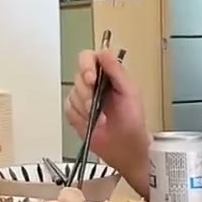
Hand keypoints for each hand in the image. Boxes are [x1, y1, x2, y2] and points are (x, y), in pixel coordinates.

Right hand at [65, 48, 148, 189]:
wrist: (125, 149)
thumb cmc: (133, 122)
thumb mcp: (130, 93)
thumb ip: (117, 71)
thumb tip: (105, 53)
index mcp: (108, 74)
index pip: (89, 58)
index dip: (87, 66)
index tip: (92, 79)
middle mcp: (94, 84)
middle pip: (78, 75)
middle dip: (86, 92)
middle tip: (95, 105)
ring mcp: (84, 98)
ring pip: (72, 93)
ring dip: (85, 108)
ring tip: (99, 118)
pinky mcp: (75, 113)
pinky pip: (68, 109)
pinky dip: (79, 117)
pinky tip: (91, 123)